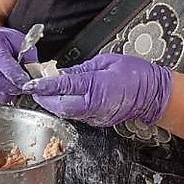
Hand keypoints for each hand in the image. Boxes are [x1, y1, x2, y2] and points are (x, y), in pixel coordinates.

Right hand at [0, 26, 37, 102]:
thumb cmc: (5, 43)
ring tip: (22, 87)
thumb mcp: (20, 42)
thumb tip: (37, 75)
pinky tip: (14, 90)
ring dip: (11, 93)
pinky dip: (6, 97)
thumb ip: (29, 57)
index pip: (1, 60)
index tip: (27, 81)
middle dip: (13, 86)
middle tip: (27, 88)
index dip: (14, 73)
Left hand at [25, 54, 172, 126]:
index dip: (44, 86)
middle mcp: (94, 104)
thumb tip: (63, 73)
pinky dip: (66, 108)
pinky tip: (64, 99)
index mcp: (96, 85)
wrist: (152, 94)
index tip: (31, 84)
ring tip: (47, 93)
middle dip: (45, 99)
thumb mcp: (105, 62)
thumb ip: (81, 69)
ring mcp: (96, 115)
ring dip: (54, 104)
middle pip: (60, 106)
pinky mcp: (98, 121)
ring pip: (67, 113)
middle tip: (36, 89)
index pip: (63, 86)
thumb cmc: (134, 74)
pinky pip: (76, 116)